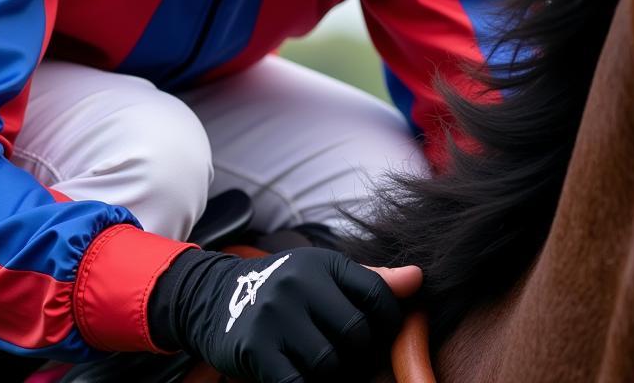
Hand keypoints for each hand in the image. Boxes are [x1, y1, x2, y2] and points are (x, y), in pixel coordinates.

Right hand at [163, 248, 421, 382]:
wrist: (214, 298)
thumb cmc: (284, 290)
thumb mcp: (323, 275)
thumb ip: (371, 280)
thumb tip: (419, 279)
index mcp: (322, 262)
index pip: (376, 293)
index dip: (387, 321)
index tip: (380, 335)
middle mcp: (299, 282)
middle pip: (355, 335)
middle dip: (353, 353)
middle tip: (339, 353)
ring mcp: (276, 314)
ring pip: (328, 364)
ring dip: (326, 372)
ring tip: (313, 360)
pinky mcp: (256, 346)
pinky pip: (297, 382)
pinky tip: (294, 372)